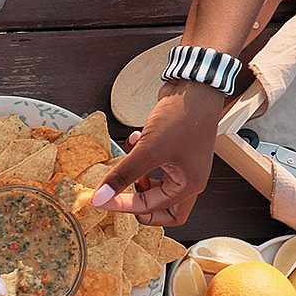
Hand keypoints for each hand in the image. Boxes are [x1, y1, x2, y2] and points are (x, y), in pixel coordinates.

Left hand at [91, 82, 224, 225]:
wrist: (194, 86)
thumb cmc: (182, 118)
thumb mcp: (147, 150)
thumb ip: (123, 175)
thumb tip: (101, 197)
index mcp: (189, 186)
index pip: (153, 210)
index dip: (125, 205)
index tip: (103, 199)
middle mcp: (188, 179)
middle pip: (161, 208)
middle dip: (138, 200)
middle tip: (120, 192)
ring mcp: (181, 164)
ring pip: (154, 184)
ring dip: (136, 173)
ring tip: (129, 156)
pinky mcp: (172, 150)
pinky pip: (151, 163)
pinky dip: (139, 154)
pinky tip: (135, 137)